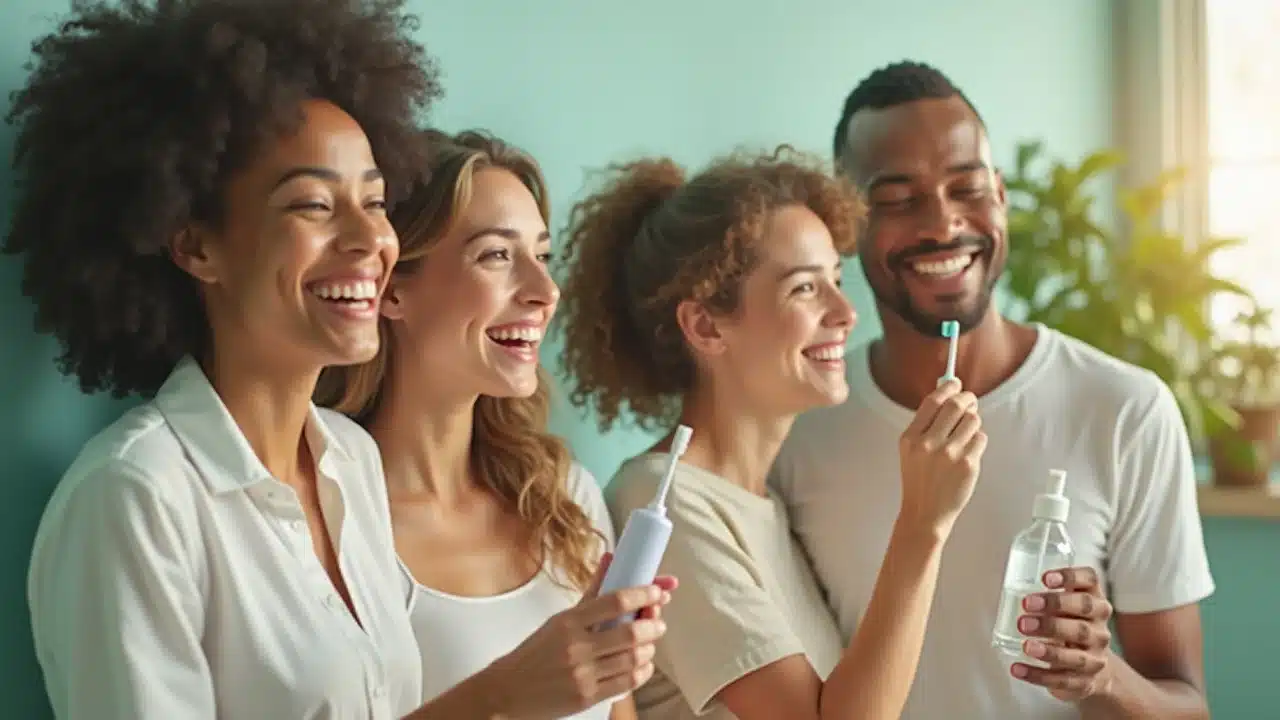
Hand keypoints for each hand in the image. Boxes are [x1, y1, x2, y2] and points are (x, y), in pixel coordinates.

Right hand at [484, 553, 676, 719]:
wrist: (509, 690)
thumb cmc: (535, 653)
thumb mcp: (559, 620)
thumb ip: (591, 592)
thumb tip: (610, 559)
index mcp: (569, 622)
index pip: (615, 601)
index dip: (643, 594)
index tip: (657, 591)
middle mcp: (576, 647)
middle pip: (630, 632)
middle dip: (653, 625)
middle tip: (658, 621)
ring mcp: (583, 674)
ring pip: (633, 658)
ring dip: (649, 649)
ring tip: (649, 643)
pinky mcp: (588, 697)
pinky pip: (627, 683)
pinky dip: (642, 672)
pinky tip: (643, 665)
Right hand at [897, 378, 986, 534]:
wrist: (925, 512)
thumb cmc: (919, 481)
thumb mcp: (910, 450)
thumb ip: (925, 425)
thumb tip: (948, 396)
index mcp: (911, 437)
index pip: (932, 401)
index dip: (947, 388)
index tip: (954, 384)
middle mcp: (929, 444)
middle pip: (955, 405)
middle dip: (967, 399)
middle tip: (970, 401)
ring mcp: (950, 454)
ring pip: (973, 420)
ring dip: (973, 422)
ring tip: (966, 433)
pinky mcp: (968, 464)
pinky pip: (981, 438)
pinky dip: (978, 441)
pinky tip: (968, 451)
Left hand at [1011, 566, 1114, 700]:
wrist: (1097, 673)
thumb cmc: (1073, 630)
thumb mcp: (1067, 610)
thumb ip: (1047, 597)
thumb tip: (1010, 589)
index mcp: (1095, 604)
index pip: (1090, 582)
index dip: (1070, 577)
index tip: (1045, 578)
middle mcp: (1099, 629)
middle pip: (1083, 617)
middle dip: (1054, 608)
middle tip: (1026, 605)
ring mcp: (1095, 658)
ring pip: (1076, 654)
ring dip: (1049, 649)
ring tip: (1026, 645)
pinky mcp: (1085, 682)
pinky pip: (1061, 680)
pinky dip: (1037, 675)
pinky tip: (1017, 669)